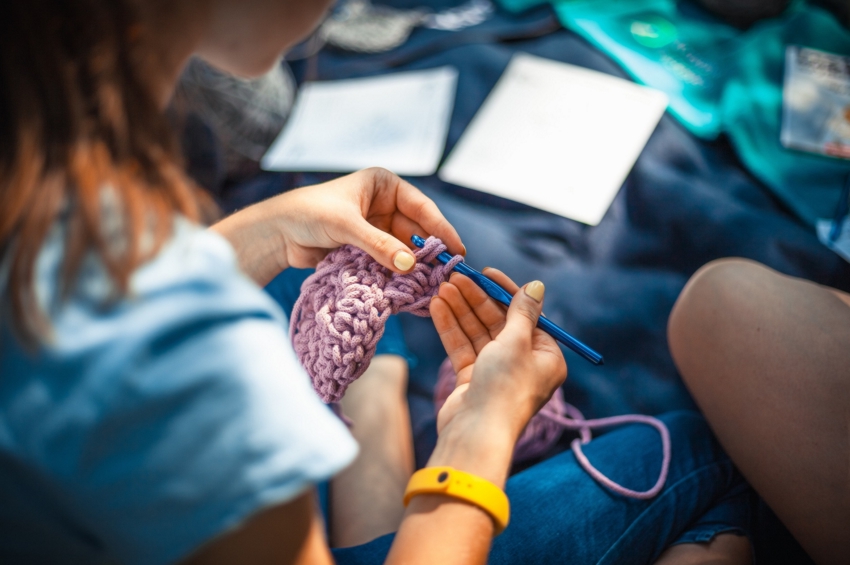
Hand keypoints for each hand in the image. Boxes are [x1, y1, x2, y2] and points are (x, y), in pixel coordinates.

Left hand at [211, 168, 463, 284]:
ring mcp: (377, 229)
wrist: (277, 234)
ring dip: (414, 268)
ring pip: (404, 250)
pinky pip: (390, 263)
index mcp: (384, 185)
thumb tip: (409, 265)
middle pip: (416, 231)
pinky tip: (411, 290)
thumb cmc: (309, 214)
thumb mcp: (346, 226)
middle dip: (429, 253)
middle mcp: (385, 205)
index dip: (441, 229)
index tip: (456, 250)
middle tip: (447, 274)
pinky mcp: (368, 250)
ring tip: (432, 286)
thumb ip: (378, 245)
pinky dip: (399, 276)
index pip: (421, 207)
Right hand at [430, 269, 566, 440]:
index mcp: (546, 357)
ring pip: (478, 333)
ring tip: (442, 287)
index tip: (486, 272)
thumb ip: (522, 311)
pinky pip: (463, 348)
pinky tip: (437, 307)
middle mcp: (524, 364)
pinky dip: (451, 328)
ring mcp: (496, 372)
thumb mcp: (517, 342)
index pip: (526, 315)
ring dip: (460, 310)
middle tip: (456, 276)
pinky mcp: (473, 380)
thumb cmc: (505, 386)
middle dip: (476, 299)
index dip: (504, 291)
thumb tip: (537, 286)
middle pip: (498, 322)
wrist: (476, 433)